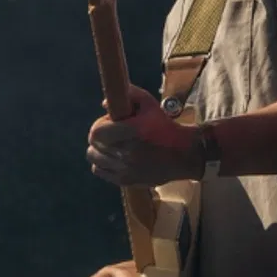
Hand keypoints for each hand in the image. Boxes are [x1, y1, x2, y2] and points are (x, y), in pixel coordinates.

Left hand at [86, 84, 202, 186]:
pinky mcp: (125, 180)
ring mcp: (125, 169)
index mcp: (132, 132)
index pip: (97, 131)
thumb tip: (103, 104)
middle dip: (100, 136)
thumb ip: (129, 95)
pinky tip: (115, 157)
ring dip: (100, 150)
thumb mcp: (150, 105)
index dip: (100, 125)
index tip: (110, 122)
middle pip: (93, 144)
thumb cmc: (165, 127)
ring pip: (93, 158)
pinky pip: (99, 171)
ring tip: (113, 145)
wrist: (183, 154)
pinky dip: (102, 163)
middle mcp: (127, 152)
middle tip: (112, 133)